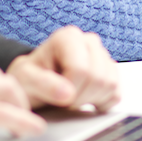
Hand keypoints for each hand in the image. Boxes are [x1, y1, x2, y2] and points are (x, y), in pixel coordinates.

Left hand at [6, 26, 120, 112]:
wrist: (35, 85)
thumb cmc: (29, 80)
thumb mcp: (25, 81)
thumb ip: (42, 84)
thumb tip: (67, 93)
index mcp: (68, 37)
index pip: (81, 69)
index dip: (70, 91)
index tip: (57, 97)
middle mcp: (89, 41)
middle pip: (98, 78)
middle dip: (80, 98)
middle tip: (64, 102)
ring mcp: (103, 55)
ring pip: (110, 85)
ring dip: (90, 101)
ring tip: (72, 99)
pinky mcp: (112, 72)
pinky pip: (116, 94)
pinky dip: (101, 103)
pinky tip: (84, 99)